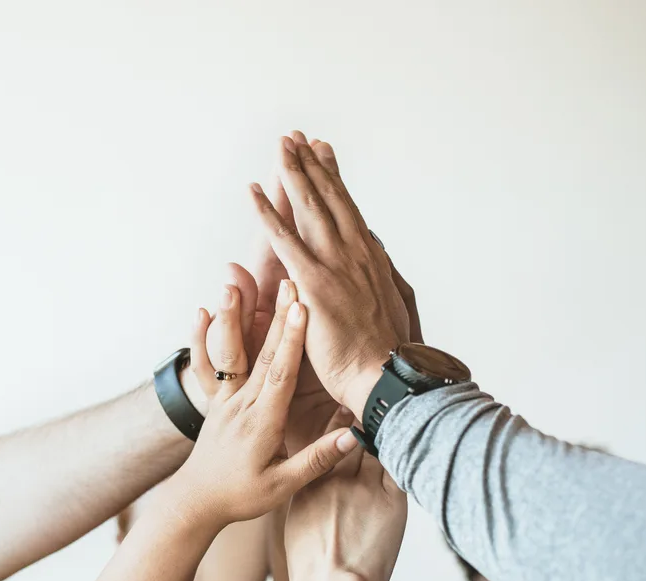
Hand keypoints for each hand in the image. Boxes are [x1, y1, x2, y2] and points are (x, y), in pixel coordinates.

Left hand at [174, 280, 359, 527]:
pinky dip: (200, 339)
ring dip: (234, 317)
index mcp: (262, 423)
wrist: (196, 503)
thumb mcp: (283, 486)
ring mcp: (224, 402)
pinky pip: (206, 367)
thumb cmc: (241, 497)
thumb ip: (316, 460)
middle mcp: (241, 406)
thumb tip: (352, 436)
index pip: (280, 375)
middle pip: (260, 355)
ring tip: (233, 284)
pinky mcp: (214, 402)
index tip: (301, 309)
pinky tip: (200, 312)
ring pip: (230, 354)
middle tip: (287, 283)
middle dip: (275, 316)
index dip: (292, 341)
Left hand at [249, 133, 411, 417]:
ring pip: (311, 207)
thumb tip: (379, 254)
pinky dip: (267, 212)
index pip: (350, 211)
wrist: (386, 377)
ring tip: (281, 145)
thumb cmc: (388, 355)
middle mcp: (357, 253)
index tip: (327, 155)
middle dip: (315, 165)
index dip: (336, 181)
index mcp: (373, 260)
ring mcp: (336, 264)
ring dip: (294, 173)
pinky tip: (252, 192)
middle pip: (332, 198)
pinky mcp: (313, 282)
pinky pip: (283, 239)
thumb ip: (381, 278)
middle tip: (300, 137)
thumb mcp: (393, 306)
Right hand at [284, 410, 407, 580]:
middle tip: (379, 395)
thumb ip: (311, 504)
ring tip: (403, 408)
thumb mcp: (299, 529)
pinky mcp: (392, 500)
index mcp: (309, 485)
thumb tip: (323, 501)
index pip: (326, 442)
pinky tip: (420, 432)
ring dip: (389, 427)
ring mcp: (364, 486)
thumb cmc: (313, 573)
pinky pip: (402, 464)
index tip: (346, 408)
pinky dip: (408, 448)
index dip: (338, 423)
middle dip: (364, 416)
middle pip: (354, 436)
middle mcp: (335, 478)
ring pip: (380, 445)